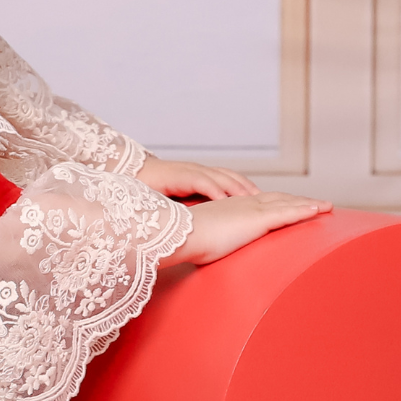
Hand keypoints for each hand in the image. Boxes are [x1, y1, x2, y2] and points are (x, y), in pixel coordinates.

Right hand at [137, 157, 259, 198]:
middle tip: (270, 201)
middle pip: (233, 178)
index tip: (268, 204)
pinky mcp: (180, 175)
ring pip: (221, 178)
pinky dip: (214, 189)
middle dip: (252, 189)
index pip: (234, 183)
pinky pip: (201, 181)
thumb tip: (214, 228)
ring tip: (254, 200)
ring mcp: (191, 172)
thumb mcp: (183, 204)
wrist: (131, 179)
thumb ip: (199, 210)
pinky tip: (225, 199)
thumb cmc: (155, 194)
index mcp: (204, 179)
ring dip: (239, 188)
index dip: (250, 191)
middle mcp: (201, 173)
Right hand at [168, 191, 331, 265]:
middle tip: (318, 204)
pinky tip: (319, 210)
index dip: (279, 203)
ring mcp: (252, 210)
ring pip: (288, 203)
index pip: (262, 203)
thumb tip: (211, 258)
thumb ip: (214, 246)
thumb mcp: (205, 243)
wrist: (181, 235)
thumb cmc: (187, 242)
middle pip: (279, 199)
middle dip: (299, 200)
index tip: (291, 204)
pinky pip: (287, 212)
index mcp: (233, 209)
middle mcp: (244, 204)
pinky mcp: (257, 219)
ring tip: (326, 207)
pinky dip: (305, 210)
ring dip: (308, 204)